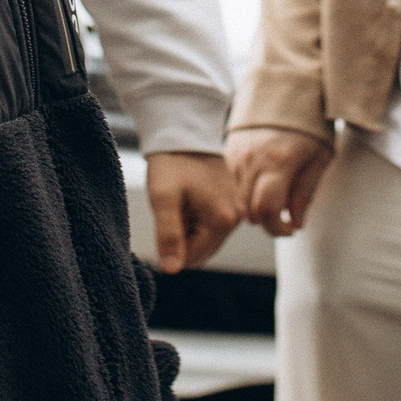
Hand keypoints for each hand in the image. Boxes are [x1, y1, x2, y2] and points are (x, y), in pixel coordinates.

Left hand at [145, 151, 241, 272]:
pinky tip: (188, 197)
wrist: (183, 131)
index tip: (166, 217)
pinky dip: (195, 218)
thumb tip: (172, 270)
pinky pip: (210, 224)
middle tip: (173, 208)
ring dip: (188, 228)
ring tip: (180, 201)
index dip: (171, 246)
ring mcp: (236, 210)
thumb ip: (169, 236)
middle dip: (181, 237)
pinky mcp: (231, 202)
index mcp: (223, 221)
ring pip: (204, 239)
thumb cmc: (171, 163)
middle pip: (201, 251)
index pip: (192, 258)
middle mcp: (236, 219)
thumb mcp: (163, 199)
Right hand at [226, 125, 333, 237]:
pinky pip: (234, 182)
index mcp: (277, 162)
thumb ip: (305, 192)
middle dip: (267, 219)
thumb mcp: (321, 156)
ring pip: (239, 198)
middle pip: (249, 210)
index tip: (291, 228)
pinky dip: (247, 188)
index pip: (265, 211)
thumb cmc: (311, 120)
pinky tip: (264, 178)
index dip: (278, 229)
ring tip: (276, 192)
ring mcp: (237, 153)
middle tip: (285, 213)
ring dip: (256, 204)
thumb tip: (295, 222)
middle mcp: (252, 159)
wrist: (290, 84)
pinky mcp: (229, 149)